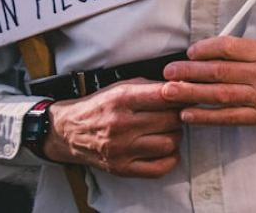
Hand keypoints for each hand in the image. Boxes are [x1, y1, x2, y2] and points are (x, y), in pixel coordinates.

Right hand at [46, 79, 185, 177]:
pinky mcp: (120, 168)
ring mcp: (120, 149)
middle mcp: (120, 125)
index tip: (187, 95)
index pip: (164, 97)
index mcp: (121, 100)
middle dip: (180, 115)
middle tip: (179, 113)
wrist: (68, 131)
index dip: (181, 95)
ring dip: (176, 136)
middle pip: (171, 120)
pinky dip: (170, 159)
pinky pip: (158, 168)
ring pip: (168, 143)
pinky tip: (166, 149)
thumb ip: (152, 87)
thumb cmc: (100, 106)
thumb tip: (183, 88)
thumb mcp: (122, 87)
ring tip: (170, 130)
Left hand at [160, 37, 255, 126]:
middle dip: (189, 72)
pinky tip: (188, 114)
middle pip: (220, 72)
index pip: (229, 47)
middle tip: (168, 72)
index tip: (189, 53)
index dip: (205, 49)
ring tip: (169, 92)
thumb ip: (246, 51)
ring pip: (220, 94)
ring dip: (191, 93)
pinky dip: (206, 116)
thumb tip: (210, 52)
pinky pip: (229, 117)